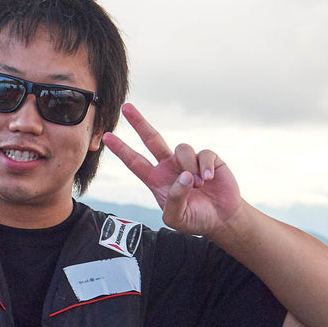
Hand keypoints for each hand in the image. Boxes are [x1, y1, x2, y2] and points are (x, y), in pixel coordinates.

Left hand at [103, 104, 244, 237]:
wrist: (221, 218)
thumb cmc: (195, 219)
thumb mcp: (177, 218)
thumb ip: (175, 200)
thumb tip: (183, 176)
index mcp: (156, 180)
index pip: (135, 162)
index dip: (121, 149)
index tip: (106, 136)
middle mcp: (169, 166)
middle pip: (151, 139)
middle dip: (139, 123)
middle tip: (126, 107)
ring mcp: (187, 161)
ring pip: (182, 148)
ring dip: (190, 166)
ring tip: (199, 185)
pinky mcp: (207, 159)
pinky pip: (203, 154)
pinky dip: (206, 167)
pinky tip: (209, 179)